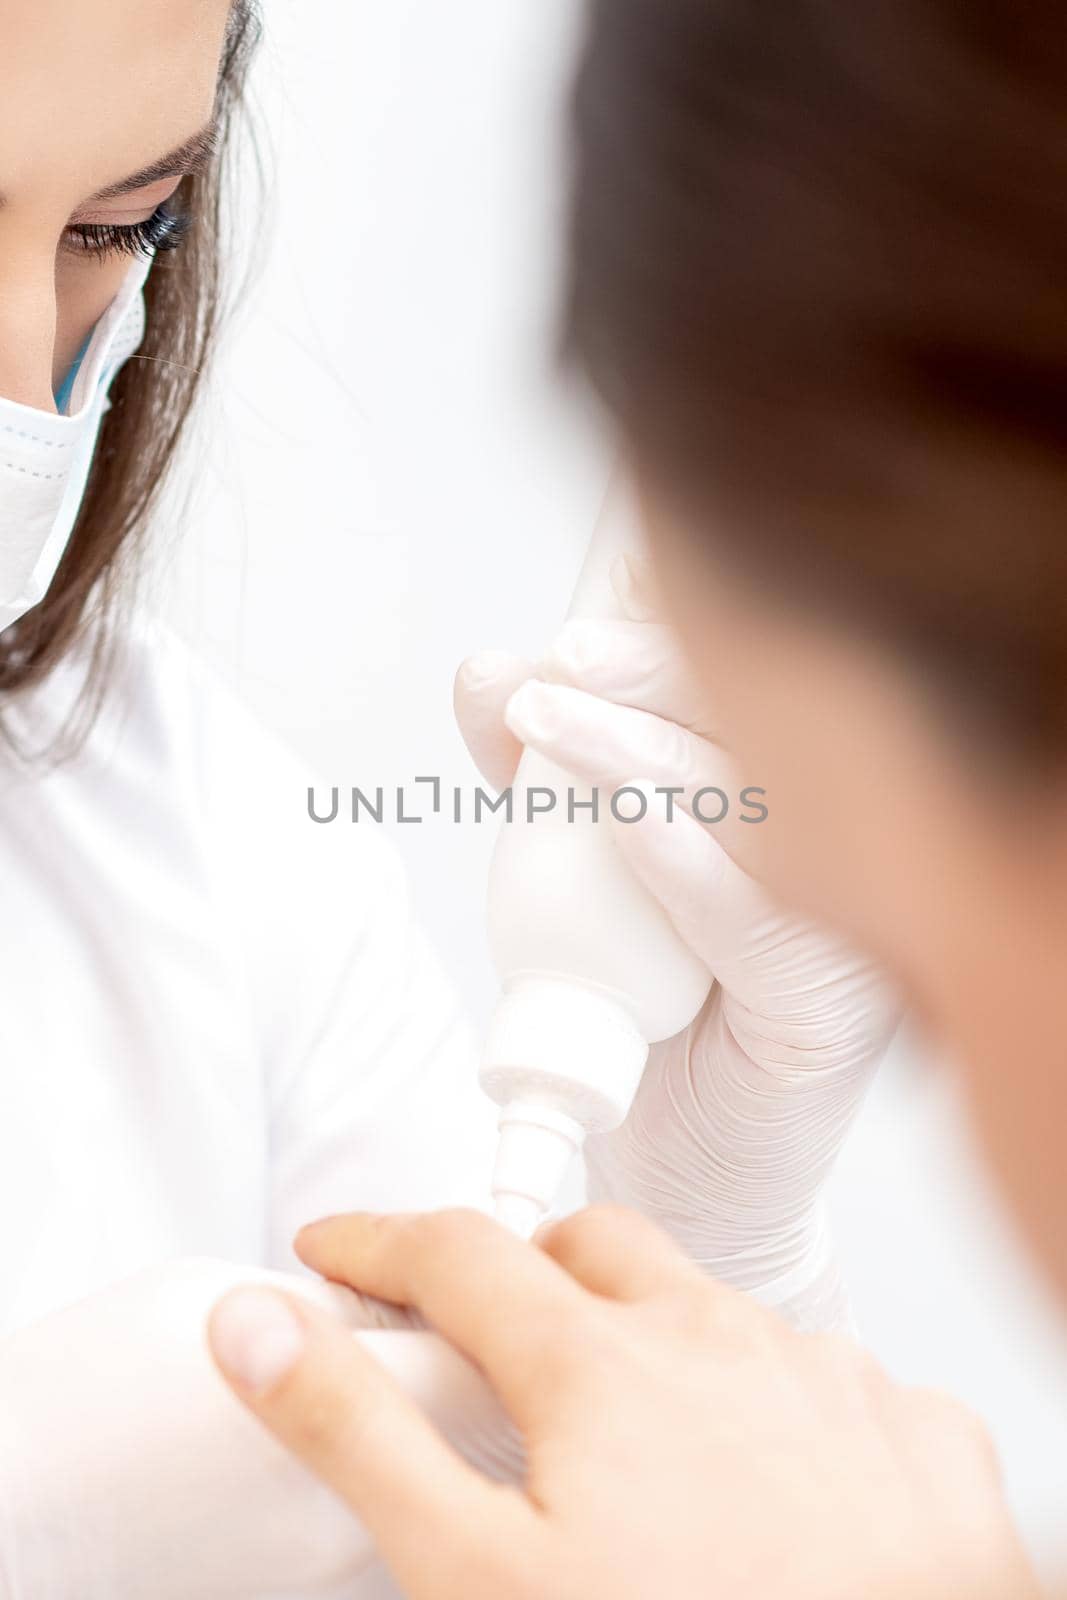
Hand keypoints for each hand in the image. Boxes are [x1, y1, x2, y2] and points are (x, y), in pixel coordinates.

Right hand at [209, 1207, 1036, 1599]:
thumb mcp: (475, 1576)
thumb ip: (358, 1435)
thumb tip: (260, 1330)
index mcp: (603, 1364)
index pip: (457, 1252)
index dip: (375, 1243)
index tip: (333, 1250)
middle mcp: (723, 1341)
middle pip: (593, 1247)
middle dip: (522, 1267)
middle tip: (483, 1331)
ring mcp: (832, 1381)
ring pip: (717, 1309)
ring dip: (656, 1337)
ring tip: (629, 1432)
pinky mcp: (918, 1438)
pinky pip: (831, 1379)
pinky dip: (777, 1403)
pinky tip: (768, 1481)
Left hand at [455, 554, 898, 1327]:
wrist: (680, 1168)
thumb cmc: (637, 1014)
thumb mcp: (577, 876)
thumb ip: (544, 777)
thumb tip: (491, 674)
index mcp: (785, 803)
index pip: (742, 690)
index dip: (663, 641)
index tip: (569, 630)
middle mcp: (835, 848)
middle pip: (755, 724)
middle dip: (646, 674)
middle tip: (558, 662)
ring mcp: (848, 920)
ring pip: (751, 800)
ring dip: (640, 747)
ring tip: (547, 715)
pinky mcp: (834, 999)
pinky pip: (753, 910)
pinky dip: (681, 849)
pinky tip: (624, 810)